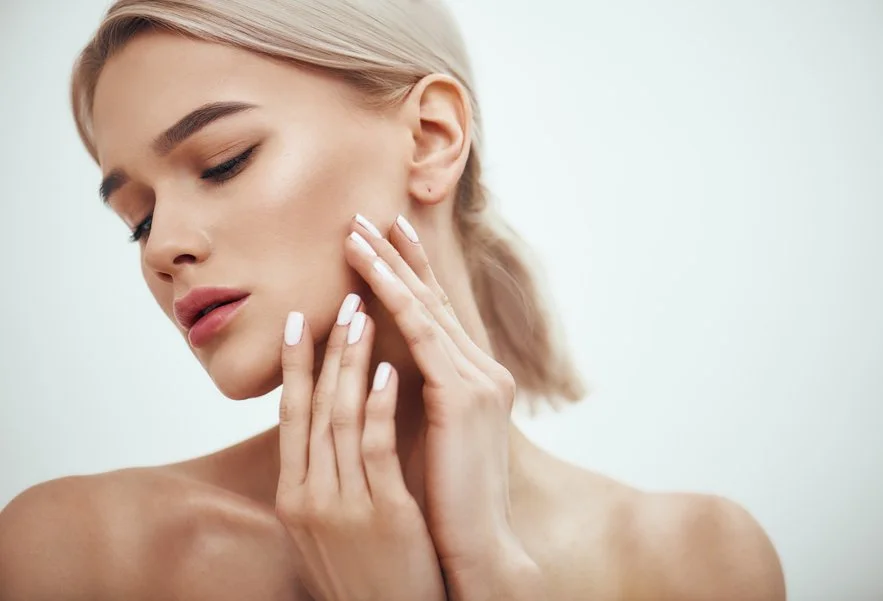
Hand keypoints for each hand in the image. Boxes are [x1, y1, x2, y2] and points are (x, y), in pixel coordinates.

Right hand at [275, 294, 445, 600]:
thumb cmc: (367, 571)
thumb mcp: (331, 522)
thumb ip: (324, 476)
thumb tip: (329, 426)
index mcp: (295, 495)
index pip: (292, 416)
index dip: (297, 366)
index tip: (302, 320)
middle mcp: (309, 496)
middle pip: (313, 406)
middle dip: (326, 348)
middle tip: (340, 297)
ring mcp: (343, 505)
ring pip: (341, 417)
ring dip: (352, 361)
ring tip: (364, 314)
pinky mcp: (381, 514)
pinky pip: (376, 447)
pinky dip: (380, 404)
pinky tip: (390, 369)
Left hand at [345, 214, 536, 585]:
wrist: (478, 549)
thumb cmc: (447, 502)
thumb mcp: (431, 439)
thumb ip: (416, 399)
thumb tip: (380, 370)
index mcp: (476, 382)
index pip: (436, 317)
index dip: (410, 274)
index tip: (385, 238)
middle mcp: (484, 371)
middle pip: (432, 300)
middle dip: (397, 256)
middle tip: (365, 215)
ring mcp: (480, 380)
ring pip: (424, 308)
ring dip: (387, 266)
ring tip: (354, 232)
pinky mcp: (465, 396)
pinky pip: (421, 335)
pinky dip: (394, 300)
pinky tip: (367, 275)